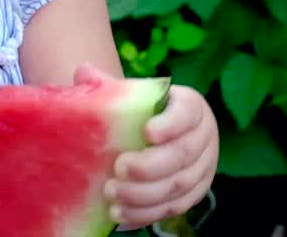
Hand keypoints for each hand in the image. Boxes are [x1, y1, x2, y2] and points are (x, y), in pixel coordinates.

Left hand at [75, 64, 219, 228]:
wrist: (158, 133)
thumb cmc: (142, 111)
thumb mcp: (129, 96)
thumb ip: (108, 86)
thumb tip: (82, 71)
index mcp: (190, 106)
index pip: (187, 113)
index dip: (170, 124)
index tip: (146, 132)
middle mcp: (203, 137)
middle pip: (182, 155)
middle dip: (149, 166)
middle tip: (118, 168)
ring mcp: (202, 168)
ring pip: (179, 186)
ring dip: (144, 194)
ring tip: (112, 194)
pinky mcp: (194, 194)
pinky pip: (174, 208)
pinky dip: (146, 213)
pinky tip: (120, 214)